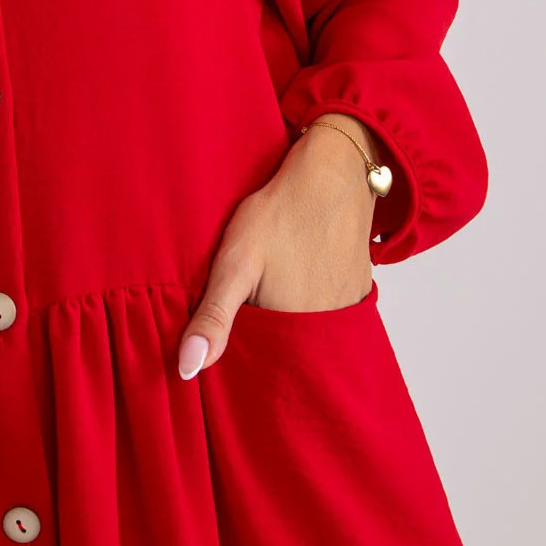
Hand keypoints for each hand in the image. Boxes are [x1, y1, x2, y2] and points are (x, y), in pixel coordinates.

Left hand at [177, 116, 378, 379]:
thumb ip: (214, 317)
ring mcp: (347, 312)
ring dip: (287, 325)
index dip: (239, 357)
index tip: (225, 339)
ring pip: (306, 334)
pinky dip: (309, 307)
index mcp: (293, 334)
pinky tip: (295, 279)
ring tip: (270, 287)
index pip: (261, 368)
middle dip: (262, 342)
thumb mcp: (234, 263)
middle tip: (249, 301)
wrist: (333, 175)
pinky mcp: (358, 292)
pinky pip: (328, 314)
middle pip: (286, 353)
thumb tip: (187, 370)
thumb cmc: (280, 215)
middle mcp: (327, 332)